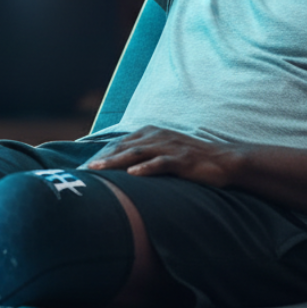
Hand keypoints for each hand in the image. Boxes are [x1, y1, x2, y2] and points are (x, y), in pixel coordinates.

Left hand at [85, 126, 241, 186]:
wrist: (224, 161)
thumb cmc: (191, 160)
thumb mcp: (163, 152)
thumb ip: (143, 155)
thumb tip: (120, 170)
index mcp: (150, 132)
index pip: (118, 143)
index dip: (99, 155)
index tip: (82, 169)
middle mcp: (157, 136)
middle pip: (123, 146)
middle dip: (101, 159)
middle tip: (82, 172)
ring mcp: (170, 147)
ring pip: (137, 153)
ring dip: (116, 162)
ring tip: (98, 170)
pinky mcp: (183, 159)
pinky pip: (162, 163)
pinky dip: (147, 168)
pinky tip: (134, 175)